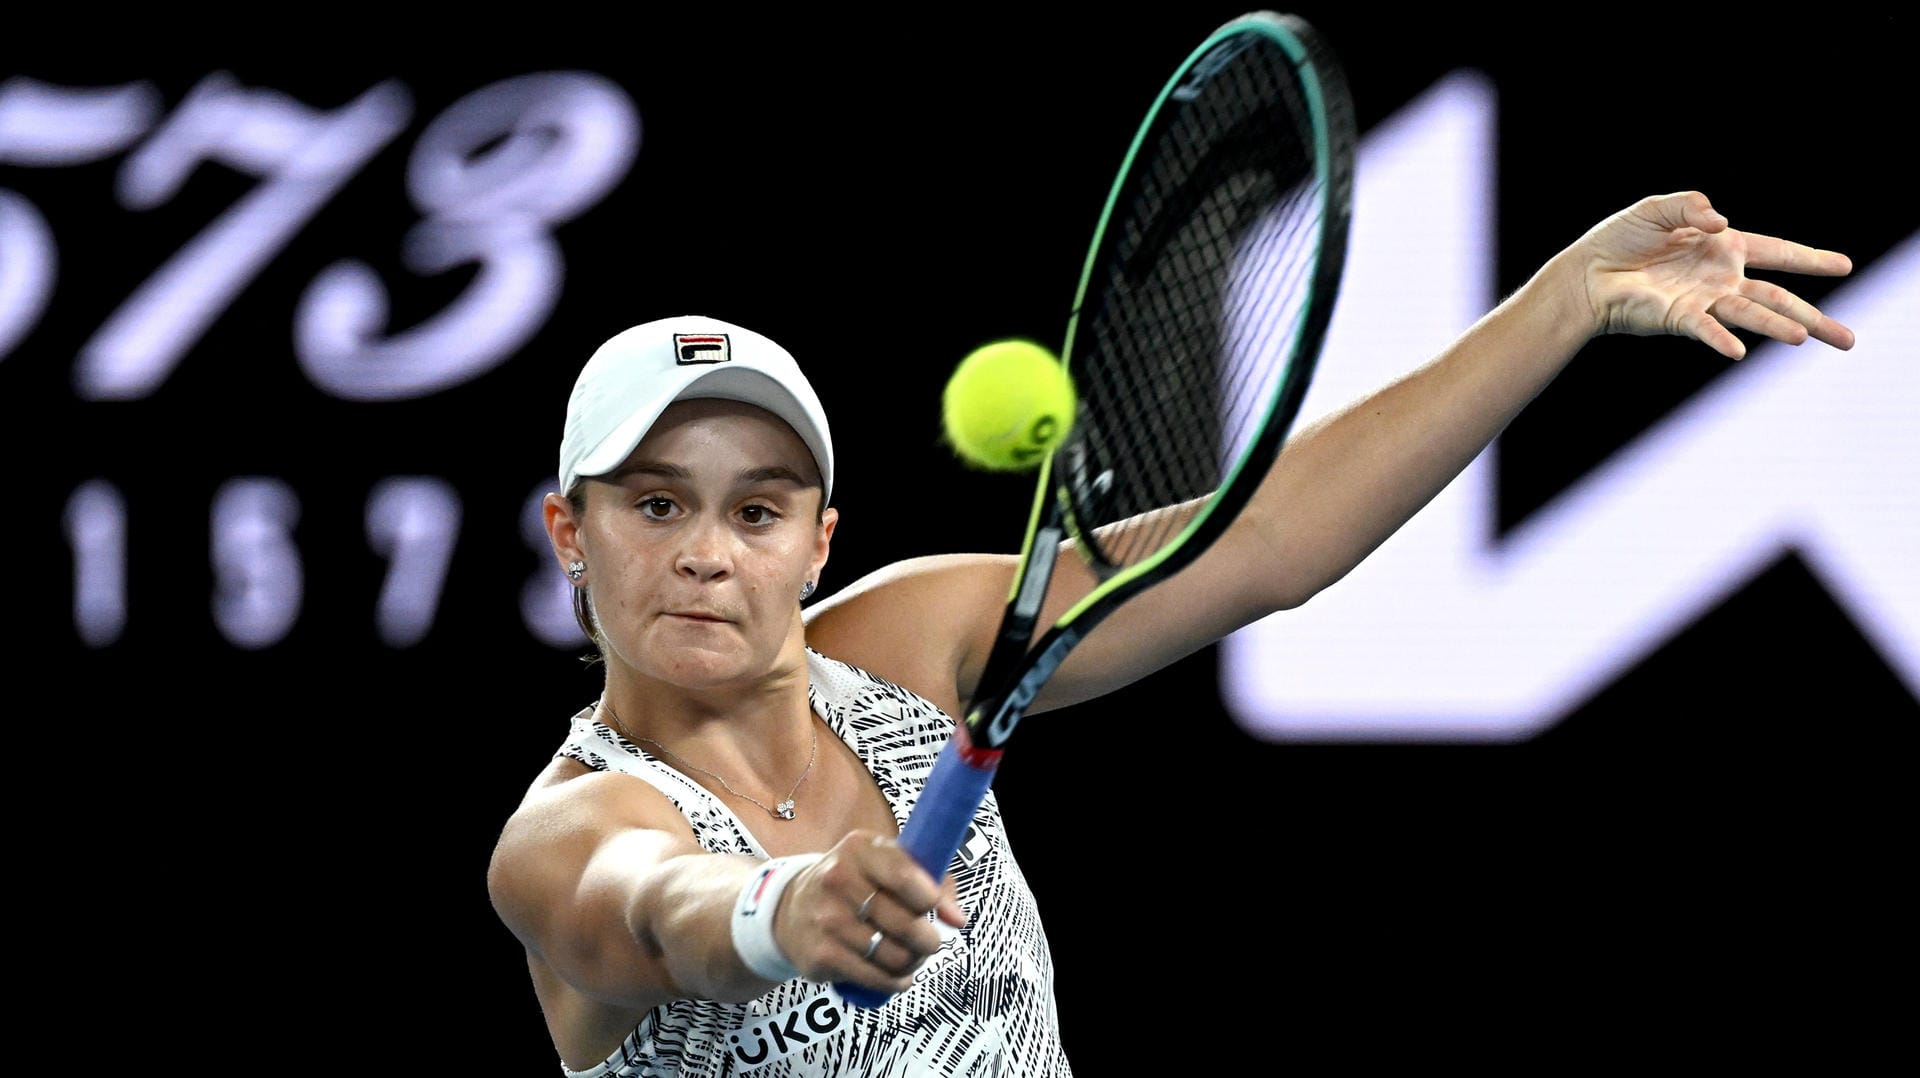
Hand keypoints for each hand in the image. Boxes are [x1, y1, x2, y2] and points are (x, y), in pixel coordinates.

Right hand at [775, 831, 965, 989]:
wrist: (793, 908)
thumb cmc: (856, 884)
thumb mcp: (886, 864)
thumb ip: (931, 881)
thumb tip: (957, 919)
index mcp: (859, 849)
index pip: (904, 876)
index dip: (931, 898)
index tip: (938, 909)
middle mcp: (837, 880)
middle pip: (904, 923)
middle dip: (929, 940)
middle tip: (930, 942)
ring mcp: (826, 919)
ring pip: (894, 955)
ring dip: (912, 962)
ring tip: (911, 957)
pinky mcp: (821, 954)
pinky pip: (875, 977)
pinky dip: (895, 981)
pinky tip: (897, 974)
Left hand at [1573, 190, 1855, 359]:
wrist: (1585, 274)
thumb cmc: (1619, 241)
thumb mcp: (1655, 208)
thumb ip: (1691, 206)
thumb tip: (1720, 224)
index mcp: (1722, 248)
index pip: (1777, 252)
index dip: (1810, 258)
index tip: (1846, 266)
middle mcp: (1720, 279)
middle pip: (1777, 297)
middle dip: (1814, 316)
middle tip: (1848, 339)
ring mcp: (1703, 301)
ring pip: (1751, 315)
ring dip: (1778, 326)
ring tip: (1808, 338)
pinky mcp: (1678, 318)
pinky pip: (1705, 329)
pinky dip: (1721, 338)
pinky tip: (1738, 351)